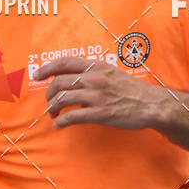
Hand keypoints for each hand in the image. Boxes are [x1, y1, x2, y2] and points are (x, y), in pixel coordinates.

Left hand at [35, 57, 163, 129]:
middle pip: (58, 83)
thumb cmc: (131, 90)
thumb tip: (73, 79)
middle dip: (48, 94)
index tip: (37, 75)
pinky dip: (61, 122)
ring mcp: (96, 96)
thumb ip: (92, 73)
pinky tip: (59, 125)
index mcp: (96, 67)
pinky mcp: (100, 113)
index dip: (46, 68)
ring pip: (62, 99)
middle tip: (49, 103)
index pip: (64, 63)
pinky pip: (72, 117)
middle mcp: (94, 79)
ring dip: (52, 108)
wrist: (150, 104)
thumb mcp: (111, 73)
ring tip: (53, 114)